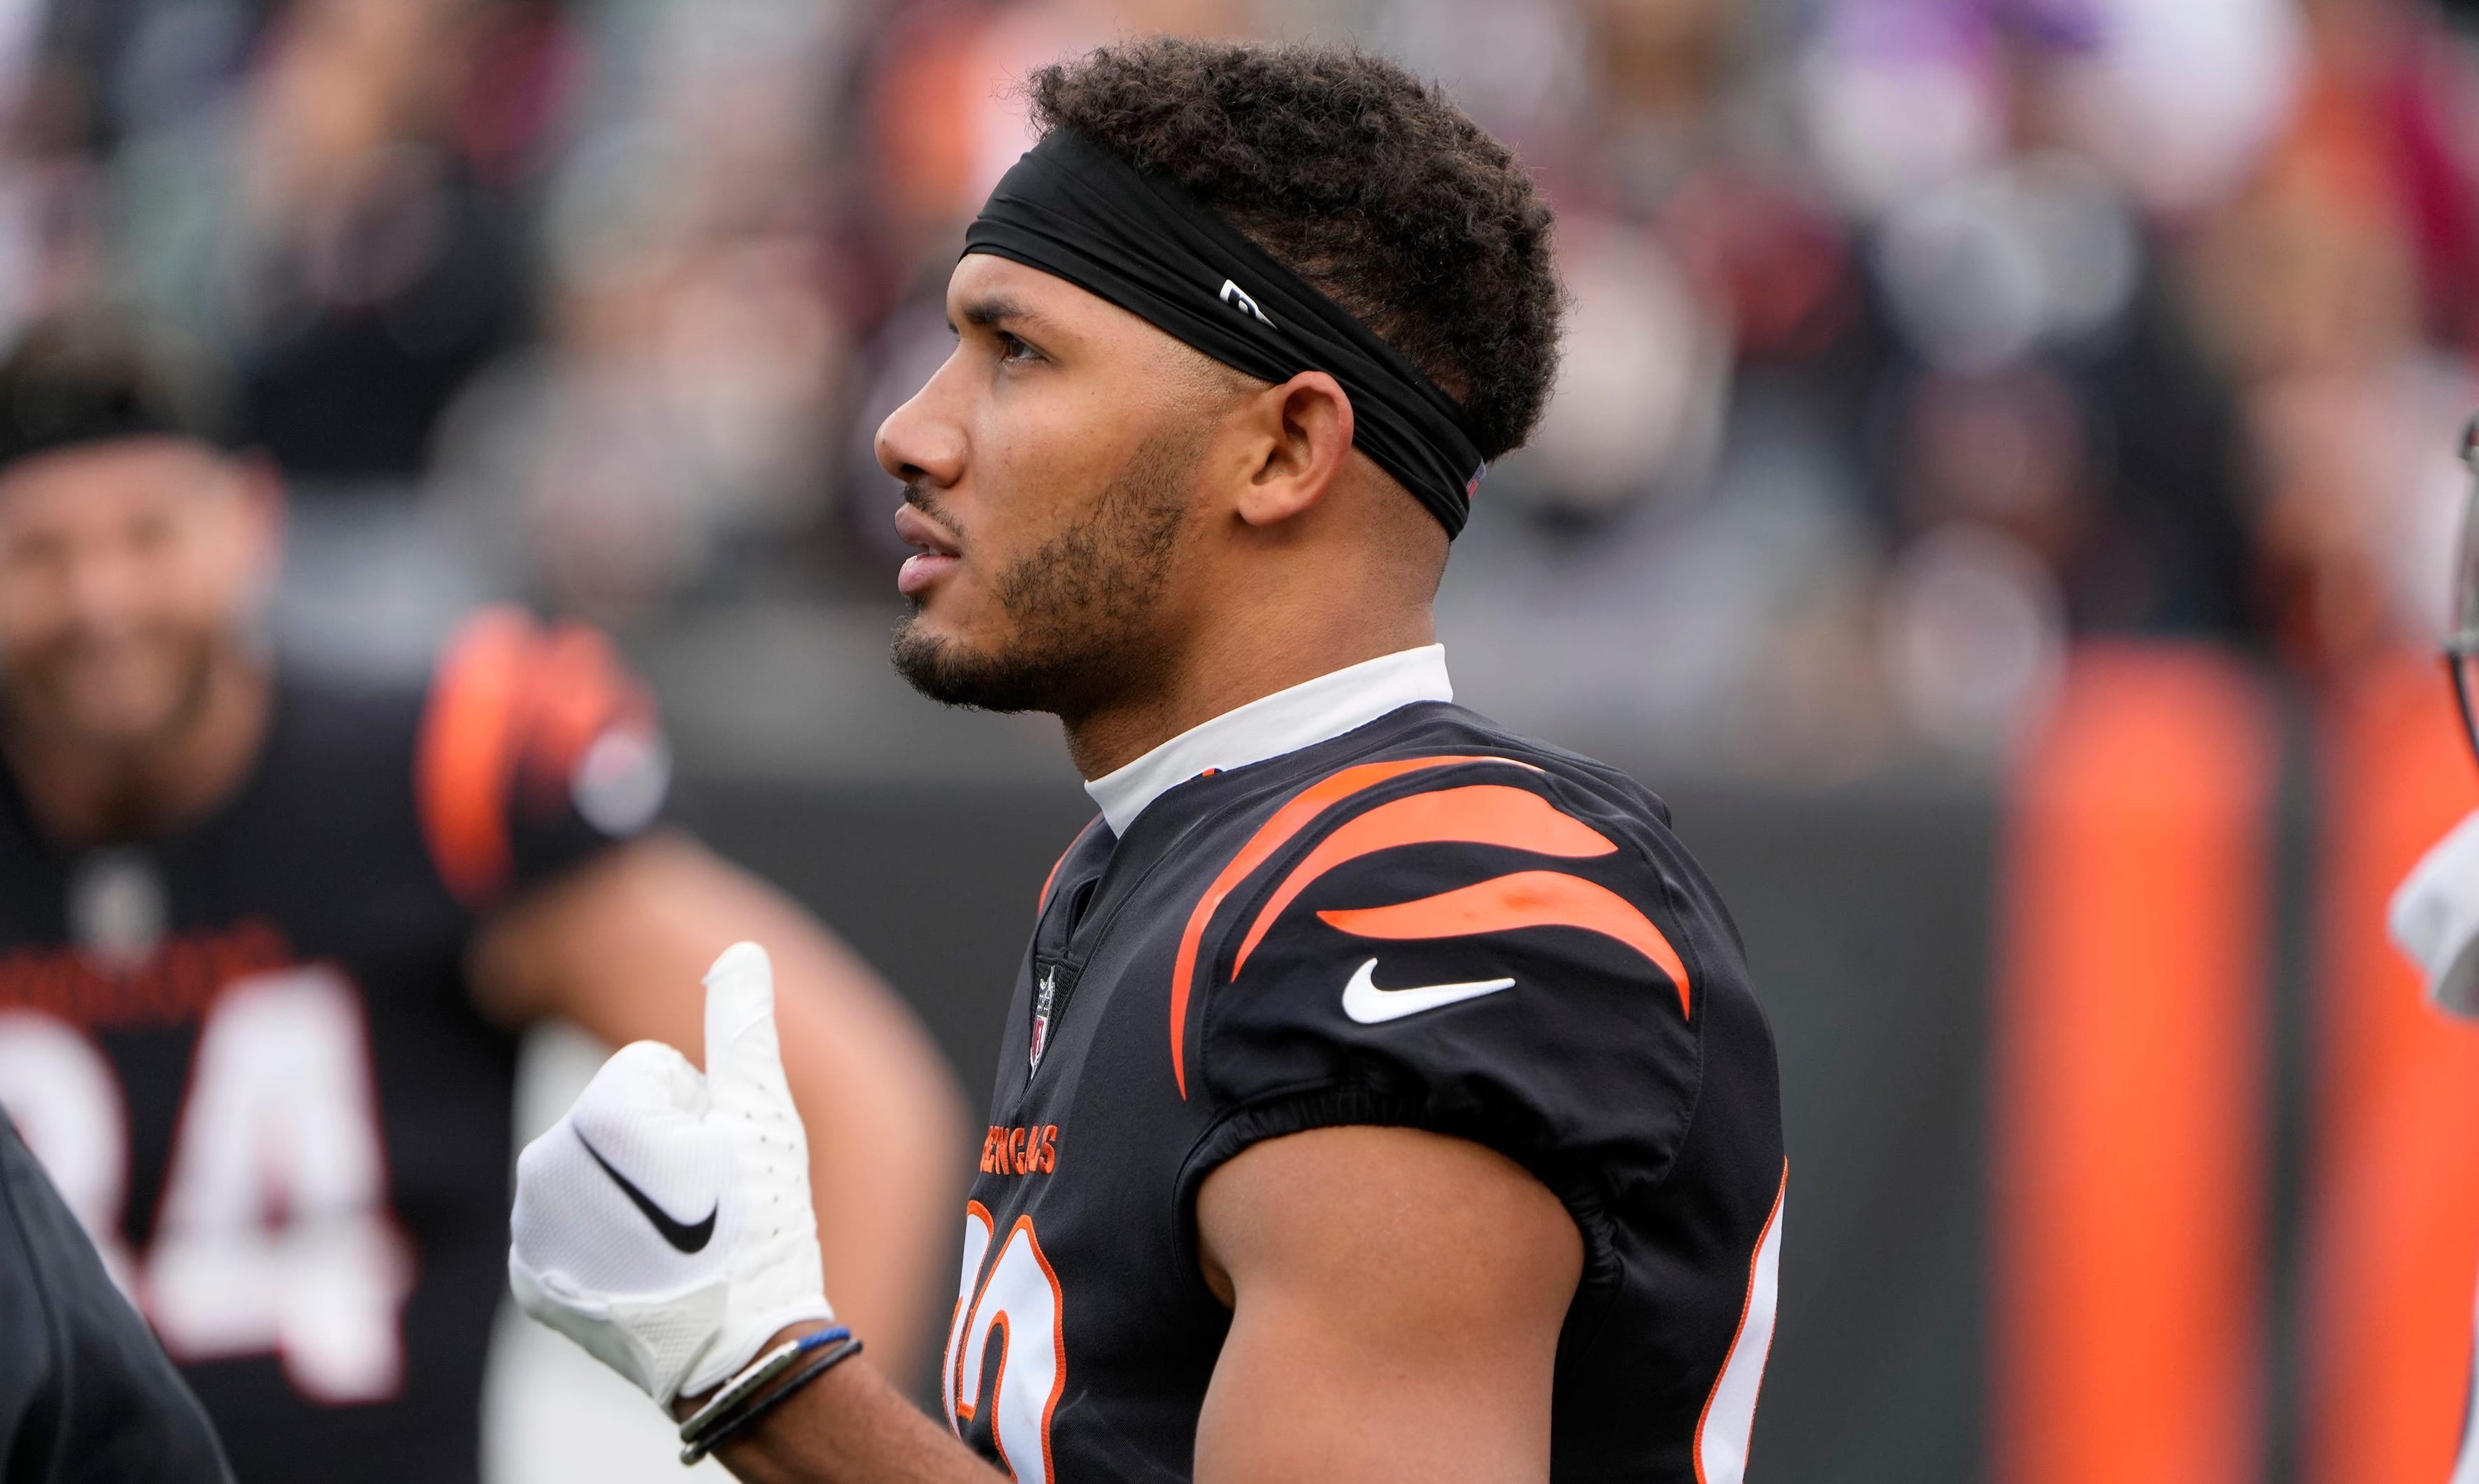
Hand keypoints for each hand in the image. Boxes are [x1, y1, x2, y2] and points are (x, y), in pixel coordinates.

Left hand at [509, 942, 834, 1404]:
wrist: (741, 1350)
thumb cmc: (762, 1226)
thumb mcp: (762, 1115)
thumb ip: (742, 1024)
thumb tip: (741, 950)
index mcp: (601, 1112)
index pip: (653, 1073)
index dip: (700, 1115)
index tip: (718, 1169)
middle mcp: (544, 1162)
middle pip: (617, 1121)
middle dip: (660, 1153)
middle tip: (702, 1210)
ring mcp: (530, 1226)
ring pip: (591, 1173)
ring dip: (631, 1197)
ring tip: (676, 1245)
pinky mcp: (529, 1275)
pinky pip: (567, 1231)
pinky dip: (602, 1248)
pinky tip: (641, 1274)